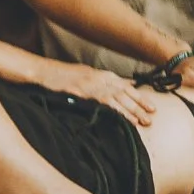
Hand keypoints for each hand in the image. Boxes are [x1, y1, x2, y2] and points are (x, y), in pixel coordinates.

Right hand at [37, 61, 156, 126]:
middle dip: (139, 105)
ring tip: (143, 121)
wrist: (42, 73)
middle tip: (152, 115)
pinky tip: (124, 119)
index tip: (151, 106)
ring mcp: (91, 85)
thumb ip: (102, 82)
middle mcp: (99, 78)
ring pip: (117, 99)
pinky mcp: (82, 93)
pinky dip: (115, 112)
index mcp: (100, 74)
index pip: (125, 86)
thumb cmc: (61, 77)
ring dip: (131, 111)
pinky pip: (102, 104)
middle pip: (124, 93)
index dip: (139, 97)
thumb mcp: (85, 76)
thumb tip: (121, 88)